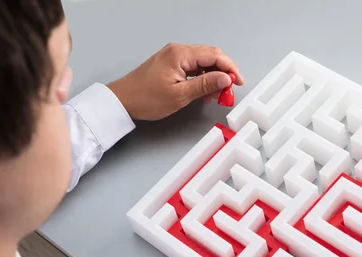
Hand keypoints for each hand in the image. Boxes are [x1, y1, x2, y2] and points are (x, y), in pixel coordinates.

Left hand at [107, 43, 243, 120]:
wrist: (123, 100)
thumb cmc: (146, 98)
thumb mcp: (180, 95)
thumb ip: (205, 85)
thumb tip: (225, 78)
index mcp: (180, 54)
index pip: (214, 55)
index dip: (230, 68)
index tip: (237, 82)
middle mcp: (178, 50)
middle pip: (210, 56)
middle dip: (223, 72)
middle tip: (228, 91)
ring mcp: (173, 56)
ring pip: (203, 62)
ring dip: (213, 76)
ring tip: (216, 94)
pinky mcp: (170, 64)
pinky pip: (193, 66)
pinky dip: (202, 77)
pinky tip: (204, 91)